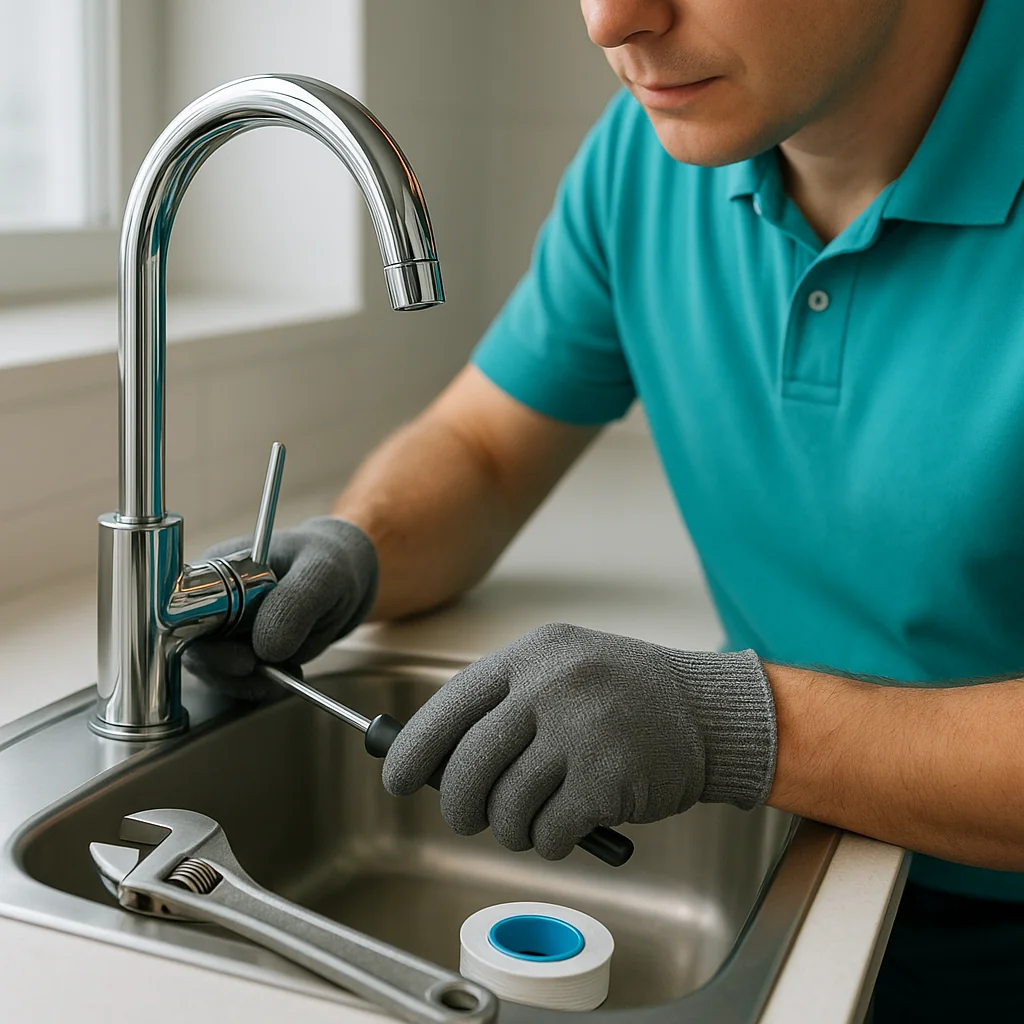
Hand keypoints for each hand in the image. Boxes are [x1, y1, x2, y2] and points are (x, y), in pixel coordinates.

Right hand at [183, 517, 377, 699]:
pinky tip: (287, 676)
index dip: (202, 638)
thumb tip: (265, 647)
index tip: (242, 661)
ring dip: (247, 683)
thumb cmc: (329, 559)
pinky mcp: (240, 651)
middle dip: (227, 671)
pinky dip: (259, 686)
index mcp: (219, 567)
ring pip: (213, 670)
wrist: (347, 577)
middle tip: (268, 677)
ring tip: (289, 674)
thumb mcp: (323, 572)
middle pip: (194, 646)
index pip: (184, 608)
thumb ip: (295, 602)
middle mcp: (212, 598)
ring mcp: (224, 628)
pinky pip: (236, 679)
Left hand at [382, 622, 775, 858]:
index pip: (450, 707)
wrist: (705, 711)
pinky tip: (571, 824)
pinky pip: (548, 833)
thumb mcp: (560, 671)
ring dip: (512, 828)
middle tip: (469, 818)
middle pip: (468, 768)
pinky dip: (551, 840)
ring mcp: (578, 732)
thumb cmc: (623, 697)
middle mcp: (549, 688)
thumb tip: (436, 764)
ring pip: (505, 809)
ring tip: (537, 816)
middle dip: (460, 806)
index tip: (396, 778)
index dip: (415, 749)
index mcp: (530, 657)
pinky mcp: (605, 780)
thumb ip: (503, 706)